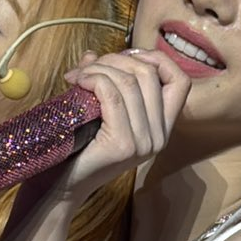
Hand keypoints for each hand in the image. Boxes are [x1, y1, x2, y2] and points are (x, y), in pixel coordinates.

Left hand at [60, 45, 190, 201]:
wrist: (60, 186)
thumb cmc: (77, 148)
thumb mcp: (98, 109)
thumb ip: (103, 81)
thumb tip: (93, 54)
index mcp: (161, 128)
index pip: (180, 82)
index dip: (157, 59)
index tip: (127, 55)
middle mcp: (159, 137)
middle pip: (149, 75)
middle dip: (117, 59)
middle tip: (89, 66)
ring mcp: (144, 143)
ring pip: (129, 82)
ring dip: (100, 69)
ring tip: (78, 75)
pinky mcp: (123, 144)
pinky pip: (111, 95)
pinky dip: (93, 80)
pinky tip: (77, 81)